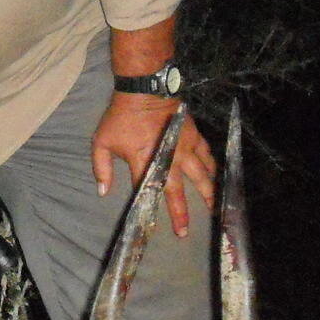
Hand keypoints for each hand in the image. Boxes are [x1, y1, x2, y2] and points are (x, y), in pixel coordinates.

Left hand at [90, 95, 217, 235]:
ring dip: (208, 193)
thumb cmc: (121, 116)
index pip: (150, 191)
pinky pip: (207, 155)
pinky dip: (213, 168)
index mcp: (144, 161)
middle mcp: (168, 158)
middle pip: (178, 190)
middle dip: (183, 212)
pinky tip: (217, 177)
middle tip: (187, 230)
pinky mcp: (194, 136)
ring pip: (201, 175)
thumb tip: (103, 192)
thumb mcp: (101, 142)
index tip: (164, 227)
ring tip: (215, 208)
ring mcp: (184, 147)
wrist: (144, 88)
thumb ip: (101, 169)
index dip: (156, 210)